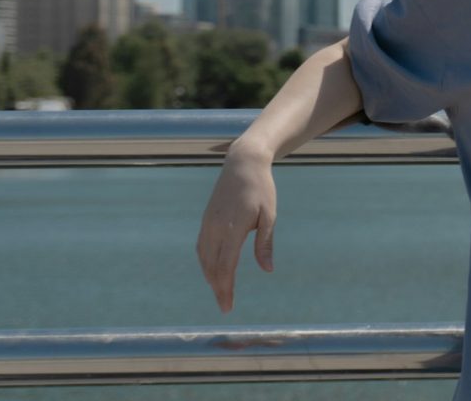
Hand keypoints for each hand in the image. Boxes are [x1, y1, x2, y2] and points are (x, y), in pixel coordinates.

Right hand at [196, 139, 277, 312]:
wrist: (242, 164)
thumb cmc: (261, 189)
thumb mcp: (269, 215)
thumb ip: (265, 244)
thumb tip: (267, 270)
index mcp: (233, 227)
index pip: (226, 266)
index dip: (225, 288)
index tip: (227, 305)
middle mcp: (215, 227)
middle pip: (212, 266)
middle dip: (217, 288)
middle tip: (225, 306)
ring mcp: (207, 223)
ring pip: (204, 258)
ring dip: (210, 277)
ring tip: (219, 292)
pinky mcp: (205, 219)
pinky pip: (201, 247)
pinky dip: (205, 263)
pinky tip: (212, 271)